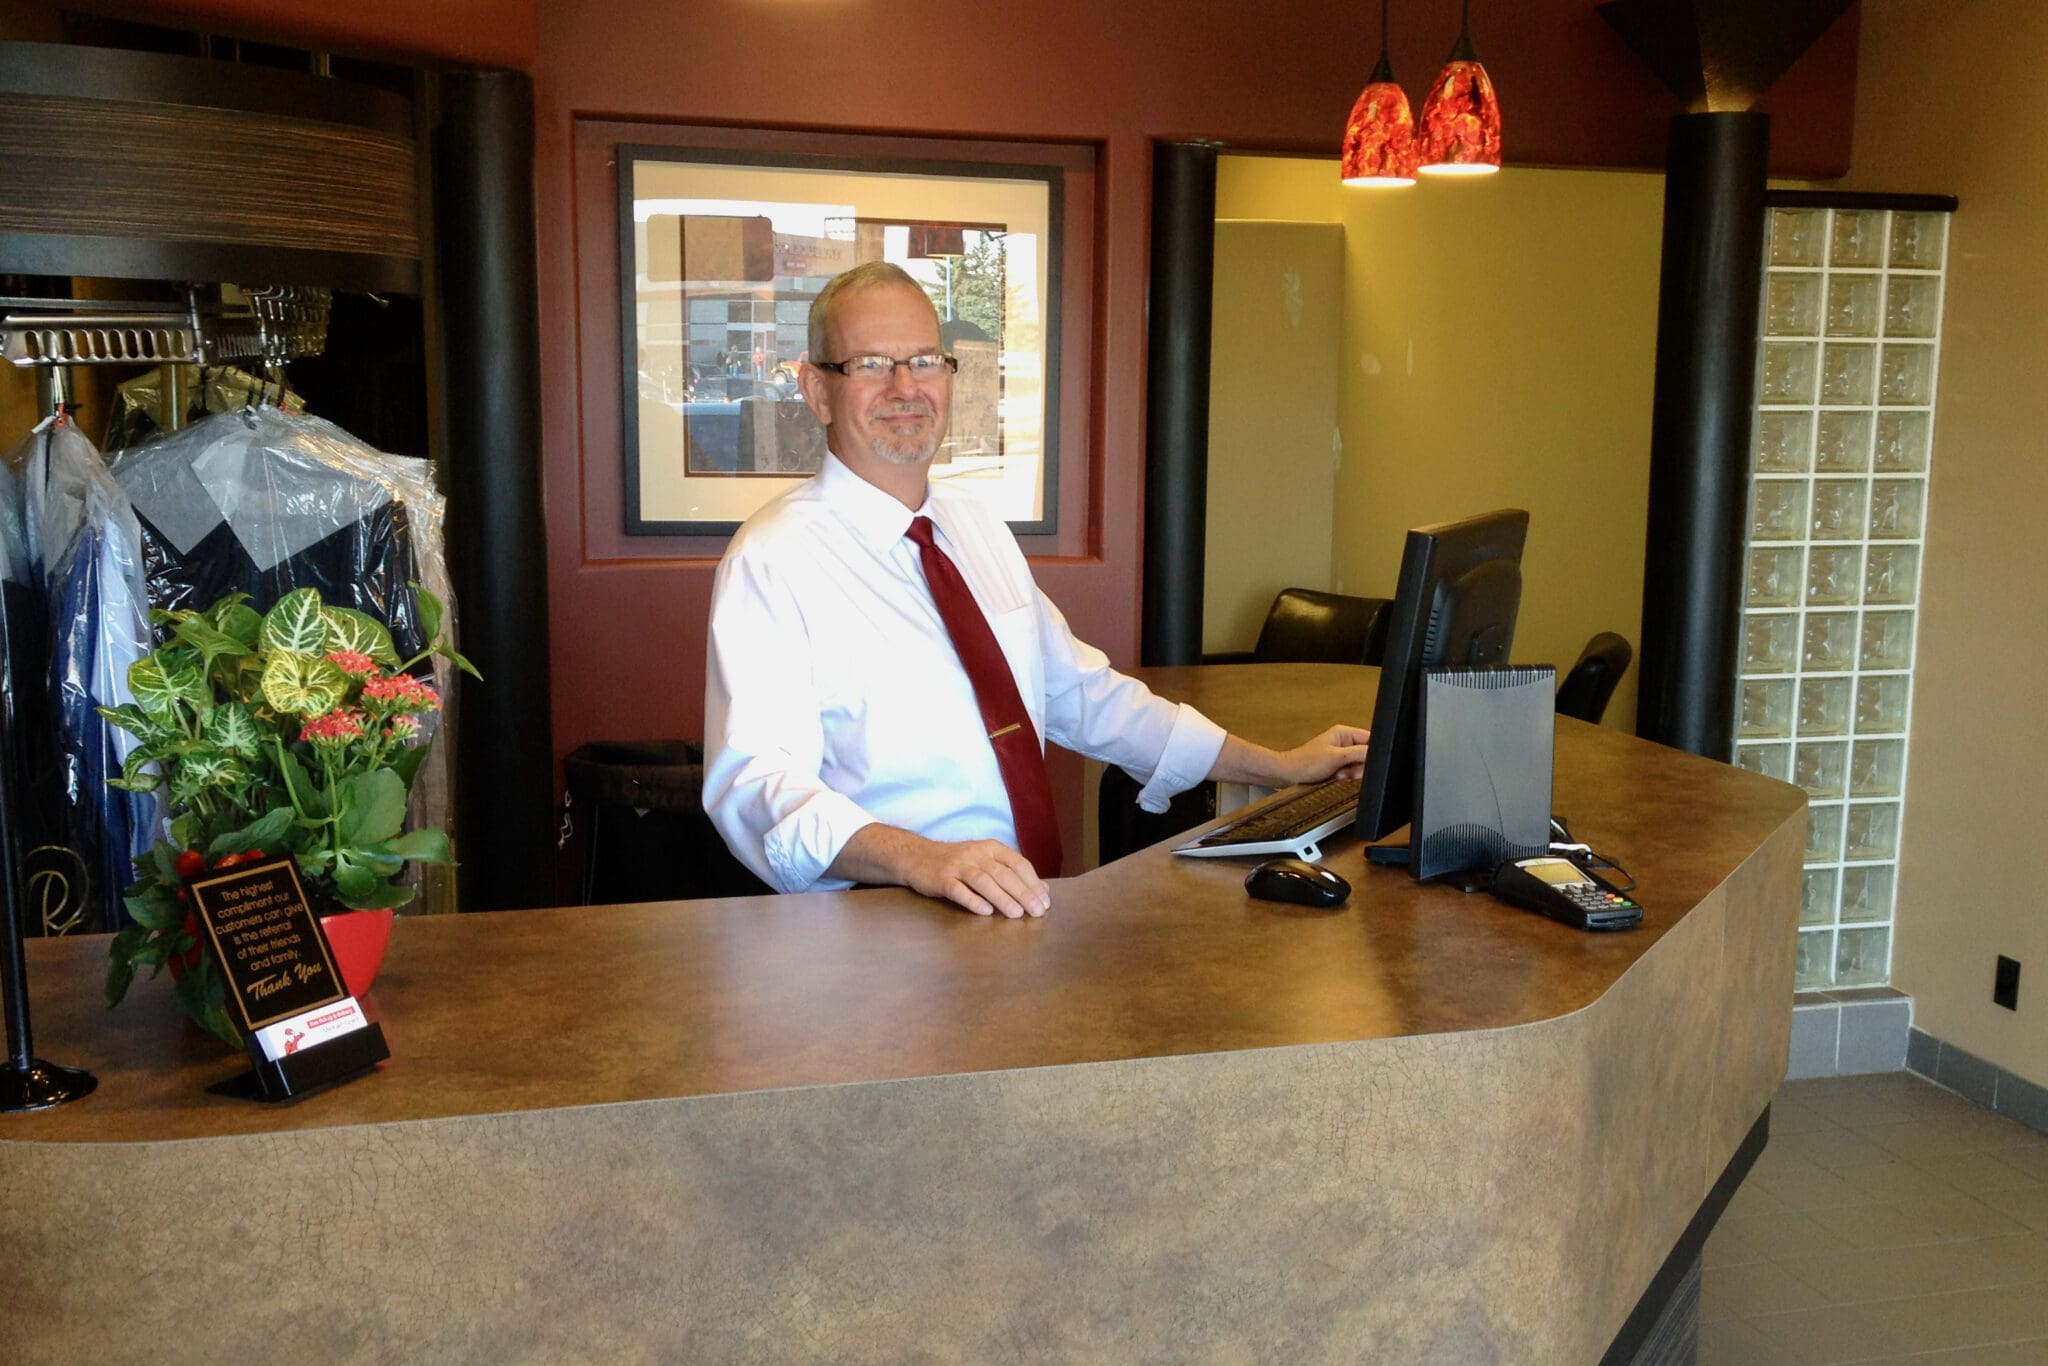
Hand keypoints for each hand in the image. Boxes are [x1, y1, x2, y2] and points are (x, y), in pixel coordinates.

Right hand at [901, 838, 1051, 918]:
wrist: (917, 856)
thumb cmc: (957, 863)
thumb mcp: (986, 862)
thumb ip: (1013, 874)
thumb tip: (1043, 890)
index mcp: (992, 848)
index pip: (1019, 864)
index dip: (1033, 883)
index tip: (1045, 902)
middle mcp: (976, 854)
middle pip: (1004, 874)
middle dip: (1023, 893)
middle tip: (1037, 911)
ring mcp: (958, 865)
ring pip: (984, 881)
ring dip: (1002, 898)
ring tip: (1016, 914)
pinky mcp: (941, 878)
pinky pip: (958, 890)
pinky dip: (972, 900)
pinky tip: (985, 912)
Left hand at [1209, 724, 1370, 788]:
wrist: (1289, 775)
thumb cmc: (1305, 763)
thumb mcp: (1337, 757)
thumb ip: (1359, 753)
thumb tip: (1376, 753)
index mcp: (1344, 733)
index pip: (1370, 739)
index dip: (1371, 753)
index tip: (1366, 764)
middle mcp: (1343, 742)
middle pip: (1366, 754)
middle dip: (1359, 766)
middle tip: (1348, 771)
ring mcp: (1340, 754)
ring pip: (1358, 765)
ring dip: (1351, 773)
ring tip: (1339, 774)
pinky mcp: (1336, 765)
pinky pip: (1350, 772)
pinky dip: (1346, 777)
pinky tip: (1336, 778)